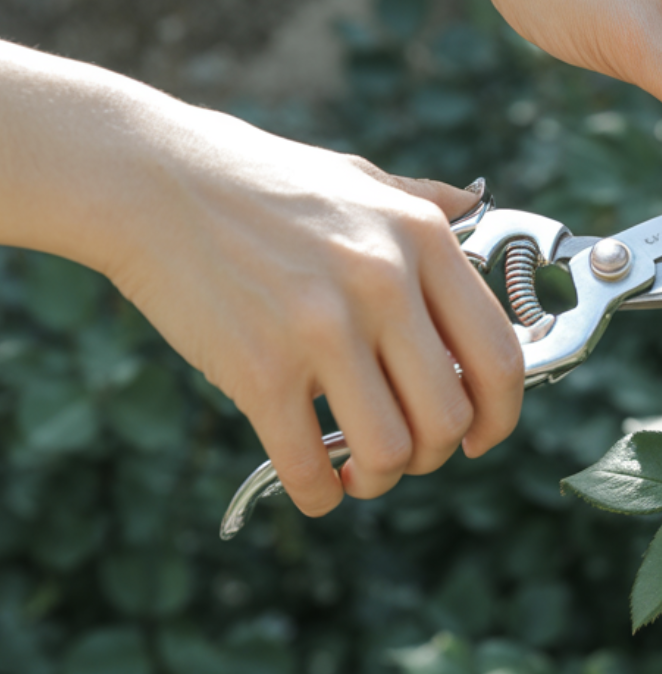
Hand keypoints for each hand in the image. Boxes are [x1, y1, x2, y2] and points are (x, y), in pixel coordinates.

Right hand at [106, 105, 523, 515]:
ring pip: (389, 453)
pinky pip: (309, 468)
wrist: (149, 179)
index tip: (479, 435)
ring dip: (378, 480)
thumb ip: (423, 203)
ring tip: (358, 469)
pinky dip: (318, 495)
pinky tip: (315, 485)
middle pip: (449, 418)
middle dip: (434, 455)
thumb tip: (476, 208)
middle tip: (406, 452)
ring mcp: (322, 329)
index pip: (500, 356)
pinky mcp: (259, 369)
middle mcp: (383, 283)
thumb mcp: (358, 177)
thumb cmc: (256, 179)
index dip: (500, 416)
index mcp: (423, 239)